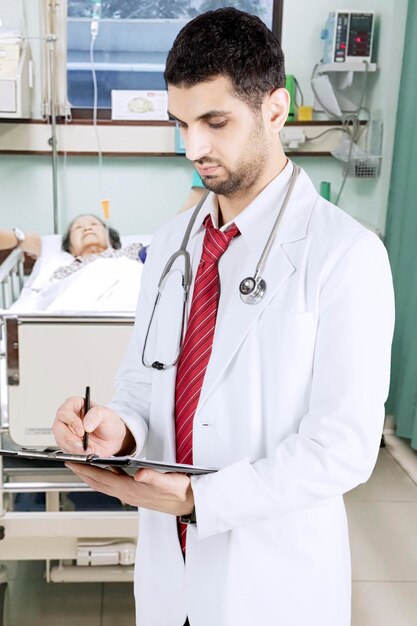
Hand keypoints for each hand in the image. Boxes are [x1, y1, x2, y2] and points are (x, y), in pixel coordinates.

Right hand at [53, 396, 132, 456]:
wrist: (114, 439)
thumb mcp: (107, 414)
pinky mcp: (69, 444)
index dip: (71, 422)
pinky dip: (74, 453)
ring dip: (72, 447)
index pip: (65, 412)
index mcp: (75, 405)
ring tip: (86, 450)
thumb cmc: (109, 423)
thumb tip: (86, 425)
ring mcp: (67, 432)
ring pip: (60, 440)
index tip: (82, 431)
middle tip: (81, 444)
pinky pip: (65, 450)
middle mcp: (68, 418)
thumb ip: (96, 415)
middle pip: (58, 427)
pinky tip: (85, 453)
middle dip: (69, 438)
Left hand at [65, 463, 193, 515]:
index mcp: (132, 490)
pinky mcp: (136, 492)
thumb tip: (140, 473)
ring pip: (105, 484)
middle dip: (83, 473)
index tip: (72, 462)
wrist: (190, 503)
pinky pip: (115, 483)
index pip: (103, 478)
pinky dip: (106, 475)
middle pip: (99, 483)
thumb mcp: (169, 482)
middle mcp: (128, 494)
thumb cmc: (181, 492)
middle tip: (69, 462)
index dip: (86, 470)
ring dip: (92, 475)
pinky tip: (107, 467)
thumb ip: (154, 478)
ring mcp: (131, 495)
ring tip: (82, 465)